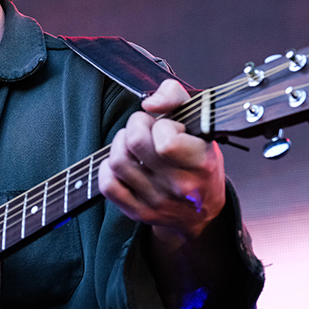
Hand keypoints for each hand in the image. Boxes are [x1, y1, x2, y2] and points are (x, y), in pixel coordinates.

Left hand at [98, 79, 225, 240]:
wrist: (201, 212)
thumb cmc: (200, 162)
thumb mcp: (200, 123)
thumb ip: (176, 97)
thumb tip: (150, 103)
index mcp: (201, 163)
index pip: (166, 140)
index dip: (161, 125)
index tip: (168, 127)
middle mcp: (179, 186)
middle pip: (135, 142)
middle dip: (136, 125)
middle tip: (146, 129)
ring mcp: (157, 201)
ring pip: (117, 161)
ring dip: (120, 144)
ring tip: (134, 145)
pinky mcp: (139, 212)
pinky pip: (107, 185)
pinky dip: (108, 169)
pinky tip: (124, 163)